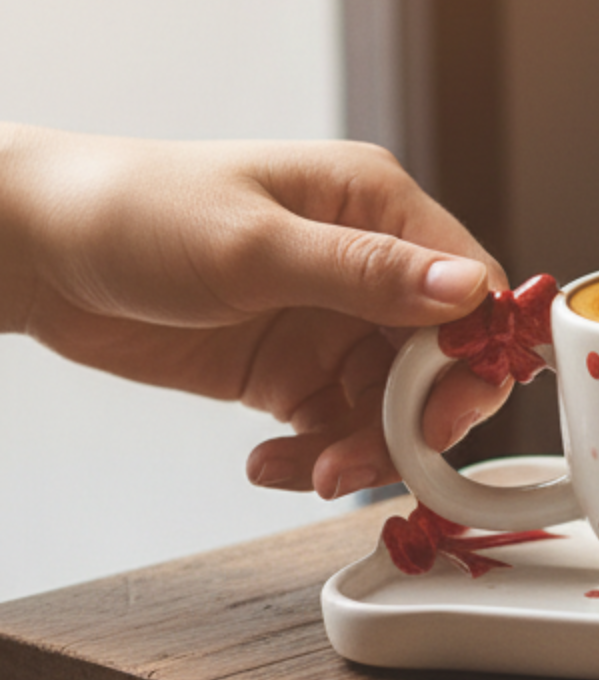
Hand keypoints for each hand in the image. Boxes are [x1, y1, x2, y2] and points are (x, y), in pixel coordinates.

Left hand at [0, 128, 510, 497]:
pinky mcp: (294, 369)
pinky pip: (340, 428)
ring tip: (311, 473)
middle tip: (376, 459)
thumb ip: (365, 273)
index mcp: (376, 206)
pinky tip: (271, 465)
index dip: (474, 355)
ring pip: (395, 405)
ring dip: (365, 449)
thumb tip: (467, 291)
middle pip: (443, 358)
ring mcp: (333, 320)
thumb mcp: (252, 247)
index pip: (471, 286)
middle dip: (417, 418)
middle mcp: (369, 264)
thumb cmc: (132, 212)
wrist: (35, 251)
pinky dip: (319, 458)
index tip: (443, 414)